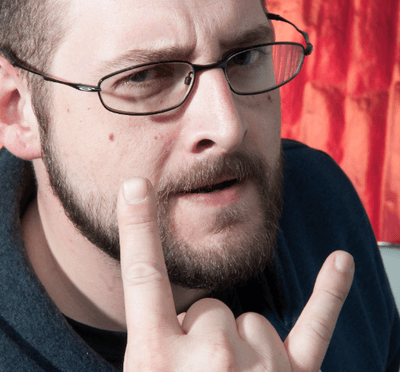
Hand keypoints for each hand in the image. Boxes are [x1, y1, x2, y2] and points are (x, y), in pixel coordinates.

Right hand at [117, 177, 353, 371]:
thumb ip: (157, 351)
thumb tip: (175, 325)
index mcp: (157, 361)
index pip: (142, 277)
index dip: (137, 228)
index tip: (135, 186)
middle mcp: (208, 360)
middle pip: (209, 306)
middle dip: (204, 334)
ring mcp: (257, 370)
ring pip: (250, 320)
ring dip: (241, 347)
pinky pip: (315, 325)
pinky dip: (328, 293)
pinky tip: (341, 262)